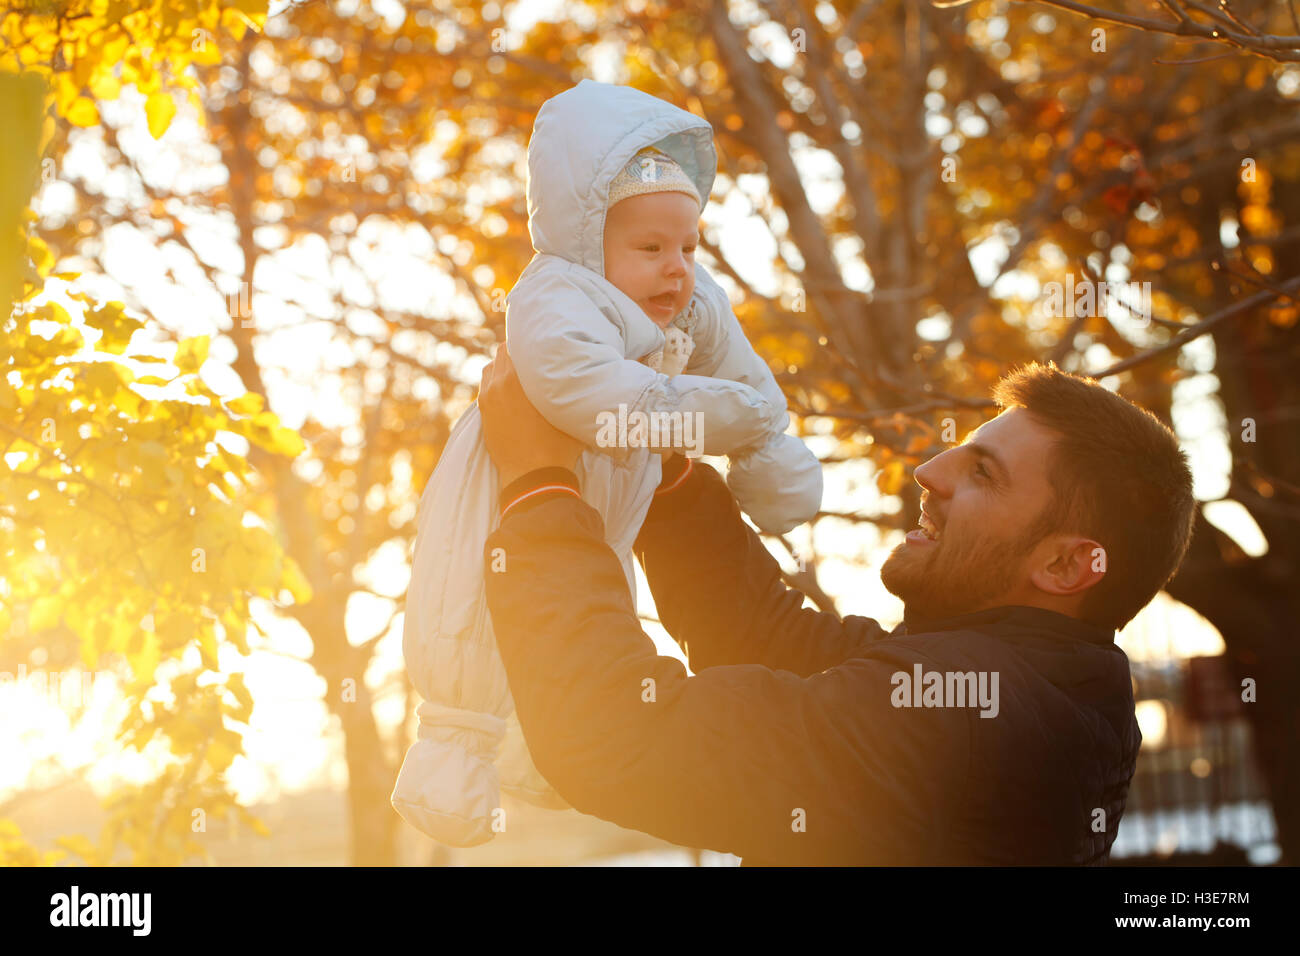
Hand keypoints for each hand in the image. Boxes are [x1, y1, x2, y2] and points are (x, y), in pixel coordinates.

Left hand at [478, 342, 584, 487]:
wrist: (533, 478)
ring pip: (490, 370)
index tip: (541, 346)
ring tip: (521, 376)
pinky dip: (496, 385)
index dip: (529, 343)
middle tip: (534, 359)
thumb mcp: (572, 415)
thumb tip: (595, 376)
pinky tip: (512, 394)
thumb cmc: (557, 447)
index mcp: (518, 379)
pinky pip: (486, 388)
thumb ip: (578, 392)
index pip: (515, 345)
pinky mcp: (484, 415)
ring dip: (503, 369)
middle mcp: (498, 385)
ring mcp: (488, 401)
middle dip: (516, 354)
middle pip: (501, 354)